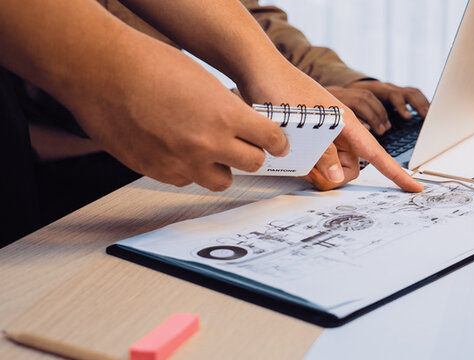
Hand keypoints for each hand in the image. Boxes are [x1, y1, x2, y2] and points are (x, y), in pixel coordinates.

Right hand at [68, 47, 289, 191]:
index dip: (277, 141)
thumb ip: (228, 109)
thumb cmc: (148, 66)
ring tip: (211, 152)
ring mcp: (181, 161)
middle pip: (252, 164)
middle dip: (252, 155)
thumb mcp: (205, 81)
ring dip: (221, 168)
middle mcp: (207, 143)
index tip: (277, 143)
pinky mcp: (157, 171)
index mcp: (225, 115)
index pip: (270, 139)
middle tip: (246, 147)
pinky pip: (186, 181)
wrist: (101, 72)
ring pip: (221, 181)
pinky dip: (188, 170)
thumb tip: (244, 126)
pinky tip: (179, 150)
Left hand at [240, 65, 422, 191]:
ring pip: (331, 165)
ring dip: (316, 170)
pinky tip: (289, 154)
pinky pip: (315, 158)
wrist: (258, 69)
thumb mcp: (305, 125)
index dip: (397, 174)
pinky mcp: (308, 135)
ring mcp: (323, 132)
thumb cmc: (281, 89)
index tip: (415, 189)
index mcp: (346, 125)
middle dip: (334, 177)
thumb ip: (323, 153)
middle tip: (310, 172)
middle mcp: (338, 130)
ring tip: (295, 158)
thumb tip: (337, 179)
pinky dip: (305, 163)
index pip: (378, 155)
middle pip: (350, 168)